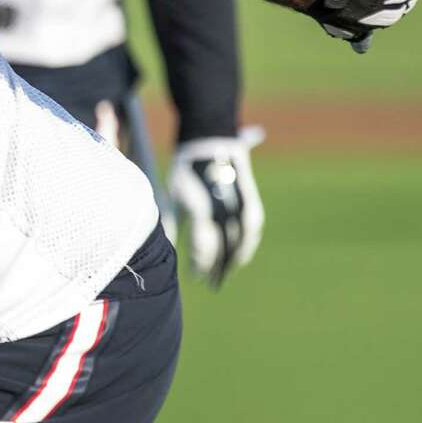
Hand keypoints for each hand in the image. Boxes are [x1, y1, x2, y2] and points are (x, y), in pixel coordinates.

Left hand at [163, 126, 264, 287]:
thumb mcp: (174, 195)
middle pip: (223, 249)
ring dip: (235, 259)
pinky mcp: (252, 200)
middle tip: (208, 282)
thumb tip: (169, 248)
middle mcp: (224, 209)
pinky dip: (248, 244)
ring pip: (242, 241)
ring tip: (225, 273)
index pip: (203, 248)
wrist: (211, 140)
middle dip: (216, 267)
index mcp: (201, 209)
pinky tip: (240, 256)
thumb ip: (174, 223)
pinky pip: (253, 229)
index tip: (194, 276)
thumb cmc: (186, 169)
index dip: (199, 265)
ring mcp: (240, 204)